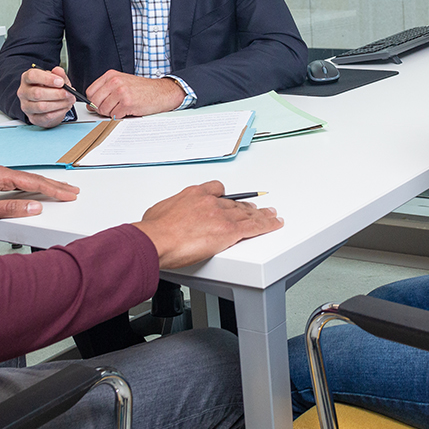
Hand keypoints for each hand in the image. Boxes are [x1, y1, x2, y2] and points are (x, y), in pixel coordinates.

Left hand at [0, 165, 79, 227]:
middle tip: (73, 191)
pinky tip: (38, 191)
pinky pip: (19, 184)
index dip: (54, 189)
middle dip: (55, 185)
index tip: (69, 195)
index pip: (34, 182)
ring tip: (61, 190)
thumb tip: (35, 207)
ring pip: (28, 181)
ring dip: (46, 186)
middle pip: (34, 179)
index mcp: (0, 175)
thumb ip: (11, 208)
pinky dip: (33, 188)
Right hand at [18, 65, 75, 127]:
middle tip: (69, 93)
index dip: (48, 79)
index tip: (61, 82)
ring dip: (60, 104)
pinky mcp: (33, 118)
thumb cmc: (51, 88)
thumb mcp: (57, 78)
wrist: (49, 104)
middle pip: (37, 93)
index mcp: (27, 78)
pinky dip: (59, 112)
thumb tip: (58, 70)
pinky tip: (65, 107)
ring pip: (42, 106)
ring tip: (69, 100)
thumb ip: (59, 74)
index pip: (32, 76)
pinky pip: (46, 116)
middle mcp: (24, 92)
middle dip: (57, 94)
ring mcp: (26, 106)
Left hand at [86, 71, 185, 117]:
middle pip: (95, 102)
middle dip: (101, 109)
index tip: (99, 104)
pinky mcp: (127, 103)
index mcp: (112, 75)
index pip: (90, 91)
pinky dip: (120, 116)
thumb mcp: (122, 83)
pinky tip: (129, 110)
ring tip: (123, 107)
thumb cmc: (143, 89)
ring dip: (112, 113)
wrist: (162, 92)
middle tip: (112, 108)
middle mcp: (115, 82)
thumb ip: (106, 91)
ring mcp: (121, 92)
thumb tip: (91, 105)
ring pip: (103, 110)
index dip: (93, 101)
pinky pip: (114, 115)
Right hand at [135, 181, 283, 268]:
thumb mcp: (158, 211)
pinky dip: (267, 225)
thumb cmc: (153, 230)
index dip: (224, 195)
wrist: (157, 239)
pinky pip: (254, 227)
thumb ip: (169, 211)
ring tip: (271, 214)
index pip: (216, 189)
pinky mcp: (229, 232)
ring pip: (247, 214)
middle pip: (234, 204)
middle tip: (255, 209)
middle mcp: (210, 202)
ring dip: (261, 214)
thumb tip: (164, 218)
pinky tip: (275, 224)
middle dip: (246, 207)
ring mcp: (221, 216)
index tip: (227, 198)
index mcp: (194, 195)